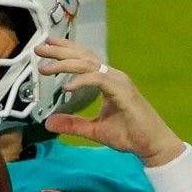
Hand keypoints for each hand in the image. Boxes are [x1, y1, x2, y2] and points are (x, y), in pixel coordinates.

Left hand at [38, 41, 184, 164]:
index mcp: (108, 81)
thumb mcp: (94, 130)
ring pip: (88, 65)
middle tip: (40, 48)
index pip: (84, 59)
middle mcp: (113, 76)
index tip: (47, 46)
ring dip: (65, 64)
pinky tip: (67, 87)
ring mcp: (119, 82)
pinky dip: (82, 81)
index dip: (66, 51)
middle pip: (83, 57)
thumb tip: (49, 122)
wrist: (152, 144)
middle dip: (60, 51)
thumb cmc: (129, 134)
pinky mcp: (123, 91)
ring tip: (46, 67)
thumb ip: (73, 124)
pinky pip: (99, 79)